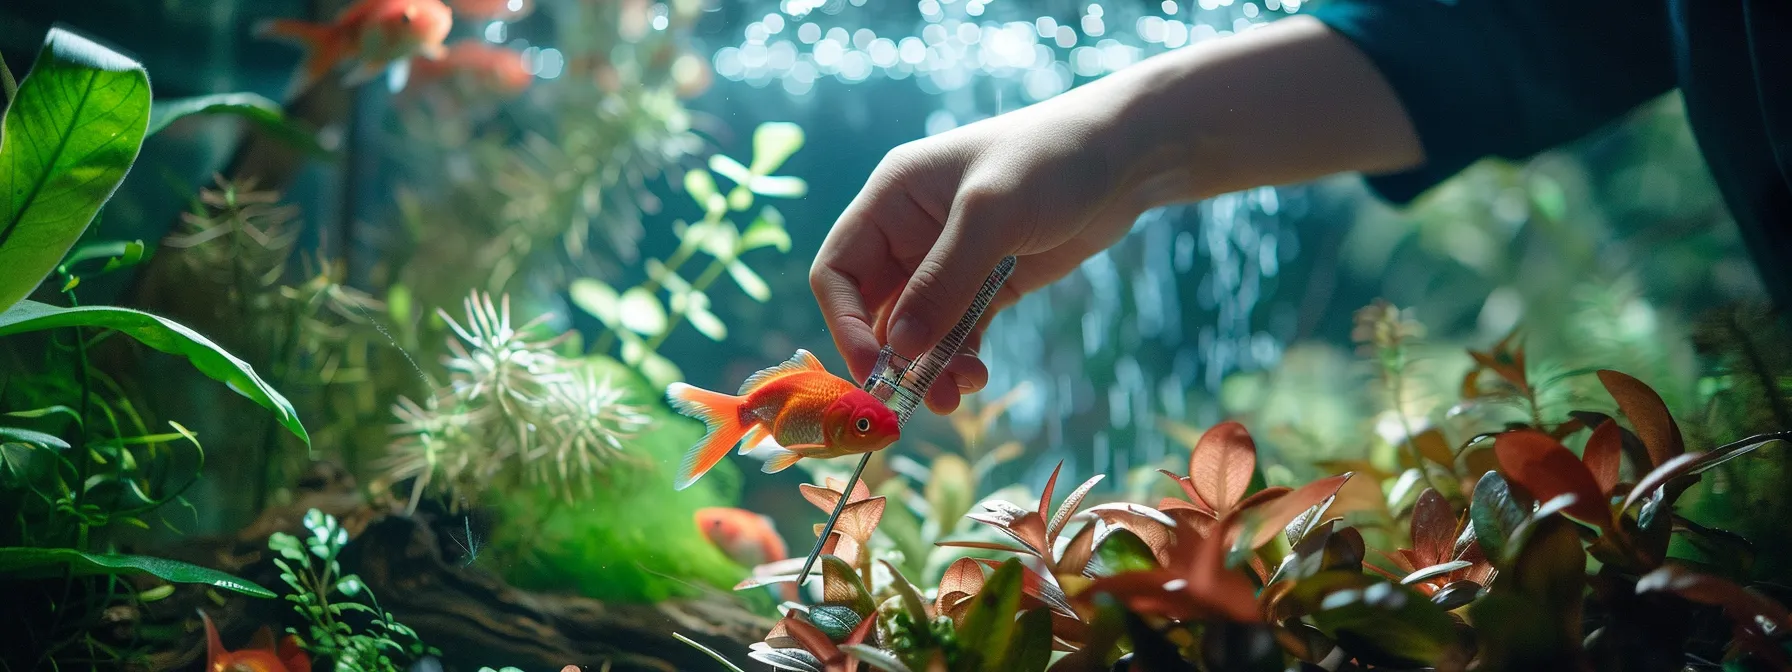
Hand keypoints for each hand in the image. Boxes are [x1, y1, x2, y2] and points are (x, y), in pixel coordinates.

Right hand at [810, 82, 1151, 413]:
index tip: (872, 370)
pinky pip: (957, 332)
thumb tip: (899, 348)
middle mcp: (910, 232)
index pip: (839, 271)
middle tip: (920, 399)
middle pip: (875, 309)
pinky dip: (960, 358)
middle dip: (894, 357)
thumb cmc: (1052, 160)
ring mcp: (949, 261)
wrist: (1126, 155)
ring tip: (961, 391)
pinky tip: (978, 374)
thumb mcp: (992, 214)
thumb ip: (943, 281)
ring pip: (918, 330)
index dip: (845, 323)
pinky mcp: (987, 284)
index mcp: (892, 198)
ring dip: (931, 365)